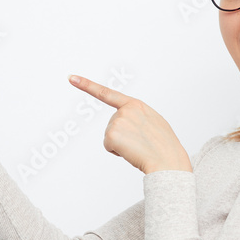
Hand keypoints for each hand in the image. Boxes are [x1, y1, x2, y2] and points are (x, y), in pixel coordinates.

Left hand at [68, 75, 190, 174]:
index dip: (87, 85)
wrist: (168, 160)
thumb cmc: (164, 145)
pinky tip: (131, 151)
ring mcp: (118, 121)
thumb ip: (138, 116)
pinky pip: (108, 146)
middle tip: (141, 142)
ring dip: (122, 144)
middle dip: (123, 135)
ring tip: (139, 146)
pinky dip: (117, 151)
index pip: (107, 93)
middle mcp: (125, 110)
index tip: (71, 78)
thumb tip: (129, 125)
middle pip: (112, 124)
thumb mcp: (154, 122)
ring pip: (110, 136)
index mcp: (136, 105)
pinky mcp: (112, 134)